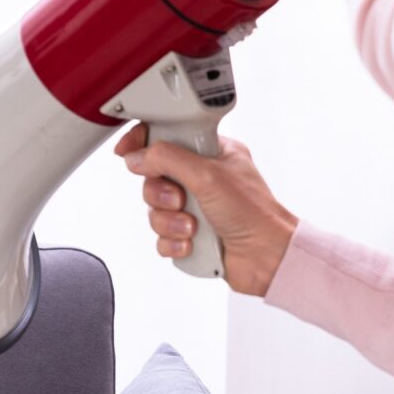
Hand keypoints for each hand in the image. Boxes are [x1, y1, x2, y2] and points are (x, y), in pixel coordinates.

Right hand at [114, 123, 299, 297]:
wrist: (267, 257)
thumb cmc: (254, 213)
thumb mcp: (207, 174)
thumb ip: (167, 159)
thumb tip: (137, 156)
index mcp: (212, 152)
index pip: (168, 136)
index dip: (144, 142)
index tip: (126, 151)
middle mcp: (202, 178)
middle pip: (154, 177)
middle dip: (162, 194)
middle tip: (180, 199)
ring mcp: (196, 207)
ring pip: (156, 210)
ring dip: (170, 221)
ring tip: (193, 226)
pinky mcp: (191, 233)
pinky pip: (162, 236)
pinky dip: (174, 242)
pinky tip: (193, 242)